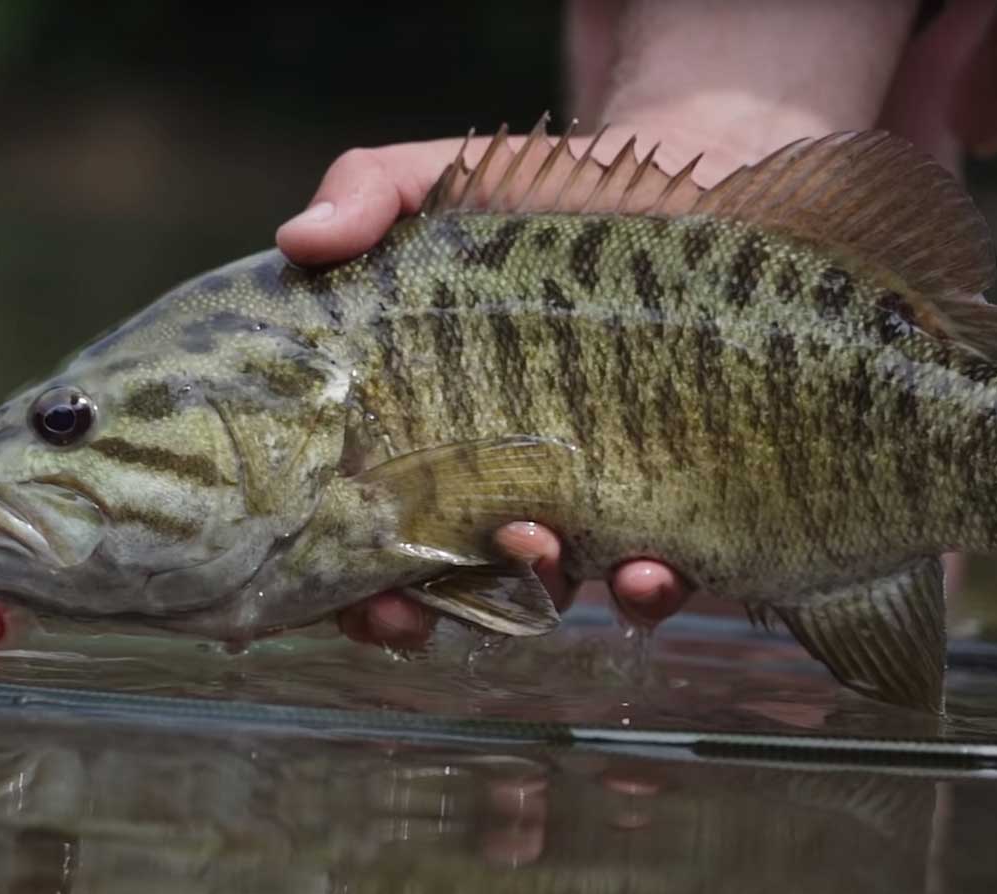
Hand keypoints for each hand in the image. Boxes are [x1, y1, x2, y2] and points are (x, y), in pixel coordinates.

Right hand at [284, 1, 918, 645]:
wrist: (696, 180)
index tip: (344, 593)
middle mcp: (503, 482)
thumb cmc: (548, 199)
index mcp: (428, 431)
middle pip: (450, 582)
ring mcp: (592, 498)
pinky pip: (665, 568)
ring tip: (544, 557)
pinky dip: (652, 586)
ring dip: (543, 593)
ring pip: (557, 585)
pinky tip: (650, 570)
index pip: (371, 529)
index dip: (348, 580)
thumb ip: (371, 195)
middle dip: (431, 609)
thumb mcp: (445, 181)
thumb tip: (300, 238)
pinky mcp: (679, 495)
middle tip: (417, 605)